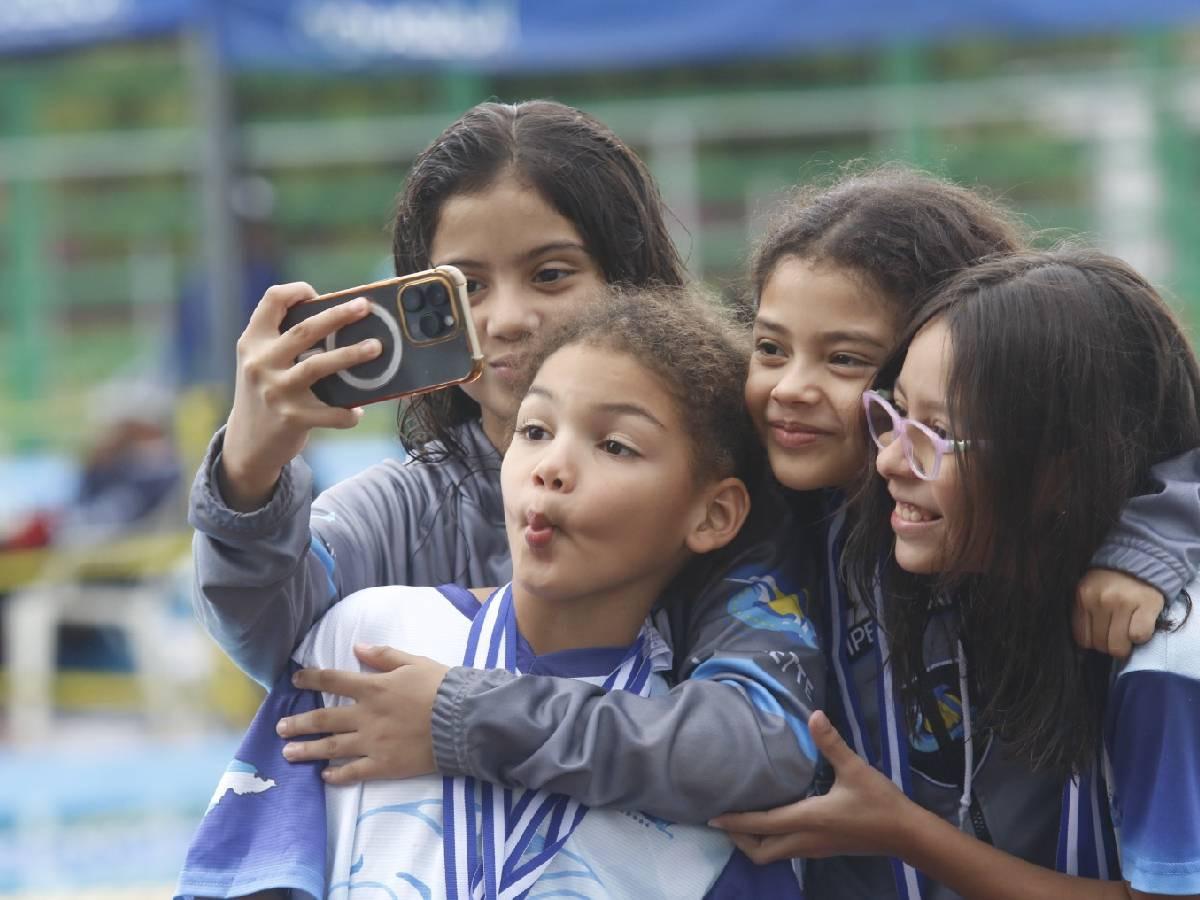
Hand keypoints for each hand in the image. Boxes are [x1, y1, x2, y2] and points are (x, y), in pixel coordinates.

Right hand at [220, 283, 381, 509]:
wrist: (247, 444)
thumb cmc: (265, 394)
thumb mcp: (261, 363)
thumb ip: (284, 343)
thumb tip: (340, 323)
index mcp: (253, 342)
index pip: (272, 301)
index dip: (297, 291)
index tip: (319, 294)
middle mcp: (260, 363)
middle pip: (304, 330)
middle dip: (338, 315)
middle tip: (365, 307)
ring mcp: (276, 391)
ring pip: (319, 365)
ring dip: (352, 354)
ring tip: (377, 348)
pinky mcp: (292, 419)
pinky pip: (331, 413)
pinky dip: (348, 412)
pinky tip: (358, 410)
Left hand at [276, 644, 449, 784]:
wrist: (462, 721)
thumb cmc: (441, 687)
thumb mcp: (414, 662)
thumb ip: (384, 656)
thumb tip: (357, 648)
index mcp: (373, 688)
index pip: (333, 681)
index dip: (311, 679)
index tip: (295, 680)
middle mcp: (366, 716)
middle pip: (324, 719)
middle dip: (298, 723)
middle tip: (279, 727)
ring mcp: (372, 743)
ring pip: (331, 747)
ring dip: (307, 750)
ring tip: (288, 752)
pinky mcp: (383, 765)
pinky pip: (354, 772)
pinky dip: (337, 775)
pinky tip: (324, 776)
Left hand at [710, 710, 910, 863]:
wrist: (907, 834)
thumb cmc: (879, 802)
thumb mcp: (855, 769)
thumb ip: (832, 743)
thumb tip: (815, 715)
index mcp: (808, 820)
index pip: (763, 824)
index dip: (736, 822)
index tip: (713, 817)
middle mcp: (806, 839)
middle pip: (761, 851)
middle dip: (740, 839)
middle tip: (725, 819)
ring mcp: (815, 848)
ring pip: (774, 854)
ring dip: (754, 842)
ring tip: (741, 820)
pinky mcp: (823, 849)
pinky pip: (787, 850)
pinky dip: (771, 841)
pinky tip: (772, 820)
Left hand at [1073, 568, 1162, 657]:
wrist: (1140, 558)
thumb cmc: (1110, 580)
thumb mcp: (1088, 591)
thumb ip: (1084, 613)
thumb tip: (1086, 645)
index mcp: (1083, 597)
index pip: (1082, 638)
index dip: (1092, 643)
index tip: (1100, 638)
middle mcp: (1101, 600)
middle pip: (1101, 644)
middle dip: (1108, 646)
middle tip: (1115, 637)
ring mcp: (1124, 603)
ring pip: (1119, 646)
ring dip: (1124, 645)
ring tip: (1126, 634)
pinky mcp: (1147, 606)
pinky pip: (1139, 636)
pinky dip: (1140, 637)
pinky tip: (1139, 626)